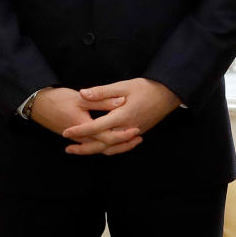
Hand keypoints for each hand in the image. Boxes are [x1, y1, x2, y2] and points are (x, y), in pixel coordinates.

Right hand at [30, 86, 142, 156]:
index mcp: (83, 128)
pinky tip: (115, 140)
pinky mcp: (77, 138)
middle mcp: (81, 138)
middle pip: (106, 147)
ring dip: (116, 146)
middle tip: (139, 138)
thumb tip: (121, 101)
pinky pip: (95, 145)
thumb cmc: (57, 99)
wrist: (37, 105)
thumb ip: (101, 100)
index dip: (123, 135)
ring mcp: (78, 139)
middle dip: (124, 144)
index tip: (136, 129)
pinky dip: (107, 144)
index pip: (107, 137)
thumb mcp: (80, 98)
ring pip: (100, 148)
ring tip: (132, 141)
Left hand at [63, 78, 181, 155]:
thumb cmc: (146, 87)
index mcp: (122, 116)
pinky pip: (120, 146)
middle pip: (103, 144)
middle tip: (68, 149)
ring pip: (112, 147)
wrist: (169, 94)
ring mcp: (134, 132)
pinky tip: (101, 147)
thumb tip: (83, 94)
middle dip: (84, 148)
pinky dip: (109, 149)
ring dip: (95, 150)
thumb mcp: (123, 86)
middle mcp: (127, 128)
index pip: (96, 127)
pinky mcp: (138, 132)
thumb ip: (102, 92)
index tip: (66, 132)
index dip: (80, 130)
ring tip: (80, 150)